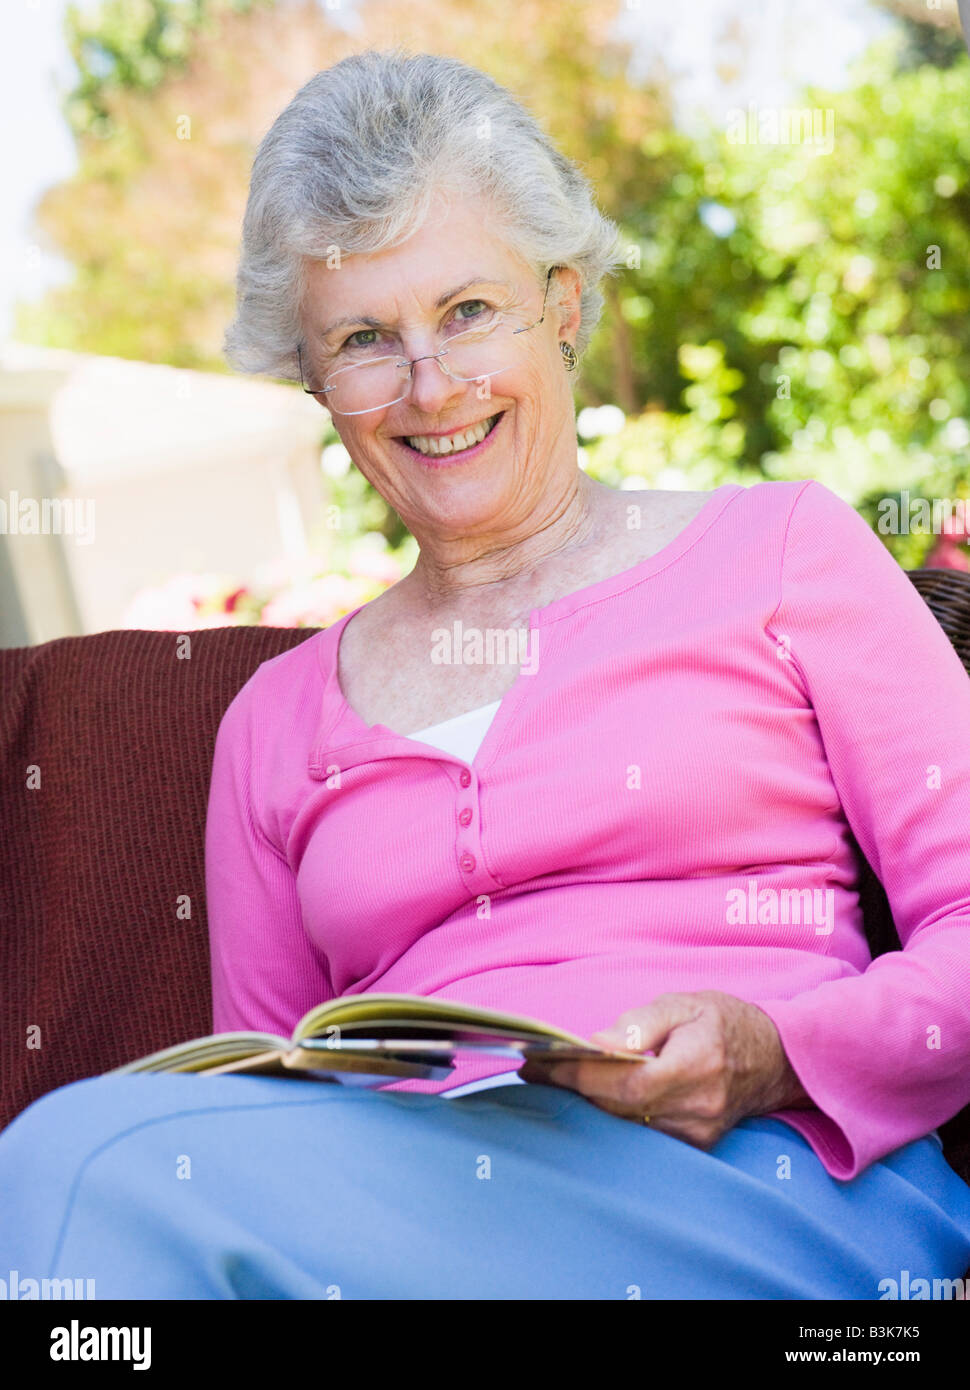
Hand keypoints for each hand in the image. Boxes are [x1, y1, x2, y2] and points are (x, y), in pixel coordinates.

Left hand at [517, 990, 811, 1149]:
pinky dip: (613, 1115)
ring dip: (588, 1105)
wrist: (775, 1059)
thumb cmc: (725, 1022)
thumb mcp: (684, 1003)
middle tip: (535, 1071)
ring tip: (553, 1081)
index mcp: (695, 1066)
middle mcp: (697, 1108)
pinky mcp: (695, 1145)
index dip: (578, 1077)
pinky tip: (591, 1097)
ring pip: (626, 1126)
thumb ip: (640, 1024)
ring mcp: (697, 1133)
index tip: (539, 1065)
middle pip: (618, 1109)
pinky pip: (642, 1133)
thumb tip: (598, 1044)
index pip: (623, 1083)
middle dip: (572, 1090)